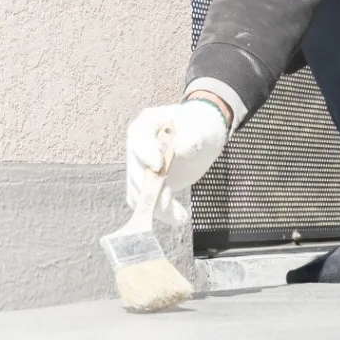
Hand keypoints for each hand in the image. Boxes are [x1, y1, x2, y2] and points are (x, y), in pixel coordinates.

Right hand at [126, 98, 229, 225]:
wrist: (203, 136)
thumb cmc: (201, 126)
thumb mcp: (202, 130)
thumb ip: (193, 138)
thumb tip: (182, 146)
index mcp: (148, 122)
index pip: (139, 137)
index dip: (145, 152)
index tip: (158, 166)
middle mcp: (138, 146)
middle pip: (135, 169)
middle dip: (150, 187)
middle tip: (169, 198)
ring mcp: (141, 166)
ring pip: (138, 192)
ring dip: (156, 206)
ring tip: (180, 214)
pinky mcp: (149, 184)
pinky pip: (148, 203)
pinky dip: (162, 213)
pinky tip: (180, 217)